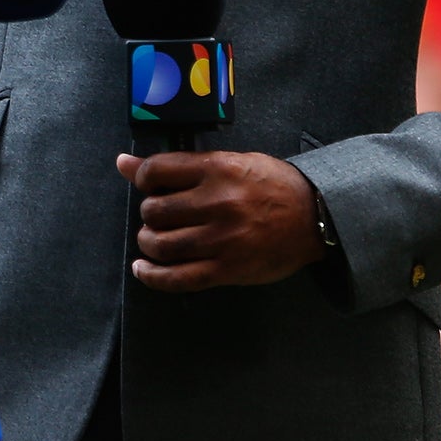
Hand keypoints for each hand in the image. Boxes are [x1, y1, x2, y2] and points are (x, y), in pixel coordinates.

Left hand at [116, 150, 327, 292]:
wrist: (315, 217)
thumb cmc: (272, 185)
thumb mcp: (231, 162)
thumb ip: (180, 166)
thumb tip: (124, 164)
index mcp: (218, 169)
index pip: (157, 170)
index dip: (144, 178)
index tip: (150, 185)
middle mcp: (217, 202)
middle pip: (154, 210)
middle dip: (149, 213)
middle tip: (159, 215)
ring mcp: (222, 239)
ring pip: (160, 244)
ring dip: (149, 242)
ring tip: (155, 238)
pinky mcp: (227, 270)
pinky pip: (177, 278)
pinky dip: (152, 276)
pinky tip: (144, 269)